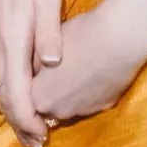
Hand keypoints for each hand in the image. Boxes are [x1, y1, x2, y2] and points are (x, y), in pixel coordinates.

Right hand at [0, 0, 62, 146]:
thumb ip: (49, 31)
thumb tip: (52, 66)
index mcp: (11, 36)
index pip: (16, 93)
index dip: (29, 119)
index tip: (43, 136)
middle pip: (2, 95)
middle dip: (20, 120)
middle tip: (39, 140)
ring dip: (12, 104)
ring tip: (34, 120)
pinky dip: (6, 85)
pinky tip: (22, 85)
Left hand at [31, 0, 146, 125]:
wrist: (120, 38)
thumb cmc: (80, 35)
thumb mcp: (45, 42)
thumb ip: (33, 61)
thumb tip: (32, 67)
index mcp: (39, 97)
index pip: (26, 97)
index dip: (33, 80)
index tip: (39, 66)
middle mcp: (58, 111)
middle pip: (48, 103)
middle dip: (51, 88)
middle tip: (59, 65)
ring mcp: (83, 111)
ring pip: (70, 103)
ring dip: (71, 90)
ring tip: (80, 64)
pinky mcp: (104, 106)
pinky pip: (91, 99)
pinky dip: (91, 88)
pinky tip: (97, 68)